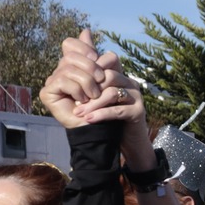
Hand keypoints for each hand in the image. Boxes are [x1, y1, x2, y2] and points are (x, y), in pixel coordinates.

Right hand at [39, 27, 106, 128]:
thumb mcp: (103, 73)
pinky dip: (77, 90)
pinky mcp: (47, 93)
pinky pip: (62, 81)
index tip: (98, 60)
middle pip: (70, 55)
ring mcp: (51, 81)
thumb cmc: (103, 101)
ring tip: (94, 95)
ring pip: (68, 69)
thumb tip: (85, 30)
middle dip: (90, 66)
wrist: (99, 124)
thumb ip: (94, 54)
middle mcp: (58, 71)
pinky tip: (83, 100)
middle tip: (101, 80)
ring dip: (87, 82)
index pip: (69, 44)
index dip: (84, 49)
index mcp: (70, 64)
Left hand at [83, 51, 153, 170]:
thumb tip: (67, 70)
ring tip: (79, 113)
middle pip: (108, 76)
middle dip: (89, 88)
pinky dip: (101, 115)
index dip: (88, 72)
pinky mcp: (138, 112)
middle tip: (74, 100)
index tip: (73, 84)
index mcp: (121, 76)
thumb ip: (88, 85)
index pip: (106, 62)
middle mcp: (130, 83)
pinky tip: (89, 120)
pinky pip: (118, 110)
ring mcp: (136, 97)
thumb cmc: (108, 119)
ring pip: (112, 92)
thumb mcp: (97, 100)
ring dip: (93, 103)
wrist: (126, 142)